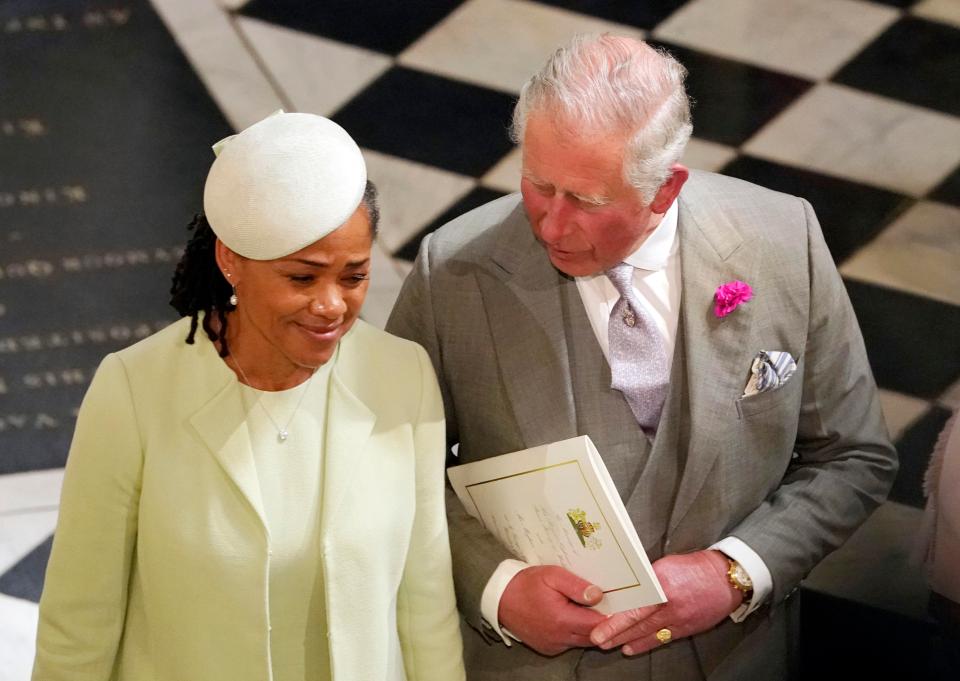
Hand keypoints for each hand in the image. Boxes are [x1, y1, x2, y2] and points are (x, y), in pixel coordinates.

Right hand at [498, 565, 606, 655]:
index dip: (611, 616)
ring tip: (591, 611)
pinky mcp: (547, 649)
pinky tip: (572, 618)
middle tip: (609, 607)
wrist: (499, 599)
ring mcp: (553, 645)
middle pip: (594, 637)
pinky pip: (569, 644)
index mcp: (562, 619)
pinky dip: (575, 634)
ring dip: (589, 629)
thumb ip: (576, 586)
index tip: (619, 605)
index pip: (598, 625)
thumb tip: (598, 595)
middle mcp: (559, 638)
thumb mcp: (552, 575)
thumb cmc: (526, 584)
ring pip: (583, 642)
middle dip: (603, 624)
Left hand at [589, 550, 741, 655]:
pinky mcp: (686, 628)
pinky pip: (662, 639)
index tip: (600, 621)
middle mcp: (669, 603)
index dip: (617, 617)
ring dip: (626, 639)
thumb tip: (630, 588)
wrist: (725, 579)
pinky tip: (631, 648)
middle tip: (597, 639)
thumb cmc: (695, 568)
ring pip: (647, 632)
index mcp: (662, 583)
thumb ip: (649, 579)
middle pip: (637, 621)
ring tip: (609, 645)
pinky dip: (645, 644)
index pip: (635, 604)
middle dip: (615, 632)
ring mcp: (678, 618)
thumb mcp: (666, 565)